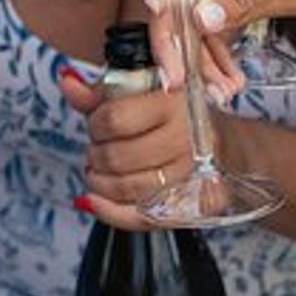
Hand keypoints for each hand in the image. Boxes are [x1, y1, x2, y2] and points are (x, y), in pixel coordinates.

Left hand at [58, 69, 198, 230]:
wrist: (229, 145)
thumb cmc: (178, 116)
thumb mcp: (143, 94)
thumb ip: (101, 92)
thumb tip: (67, 79)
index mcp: (174, 105)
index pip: (114, 119)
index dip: (95, 125)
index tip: (98, 125)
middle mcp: (185, 140)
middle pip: (115, 157)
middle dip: (95, 154)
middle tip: (98, 149)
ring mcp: (188, 176)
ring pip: (125, 188)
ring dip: (99, 181)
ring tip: (99, 171)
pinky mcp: (187, 206)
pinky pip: (139, 216)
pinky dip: (109, 211)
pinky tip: (94, 200)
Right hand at [127, 0, 242, 99]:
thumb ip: (241, 1)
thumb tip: (200, 19)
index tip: (155, 10)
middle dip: (171, 41)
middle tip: (176, 76)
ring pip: (186, 22)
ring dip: (198, 60)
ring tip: (216, 90)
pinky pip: (207, 30)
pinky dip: (214, 58)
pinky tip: (224, 80)